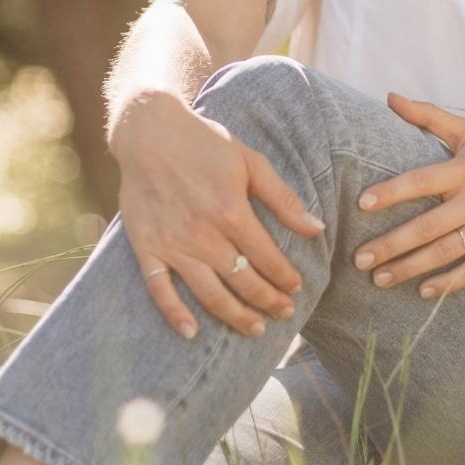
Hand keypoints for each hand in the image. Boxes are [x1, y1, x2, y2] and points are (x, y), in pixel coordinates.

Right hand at [112, 94, 325, 338]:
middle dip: (268, 301)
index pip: (267, 258)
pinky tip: (191, 333)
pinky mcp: (147, 248)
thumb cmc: (203, 143)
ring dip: (235, 316)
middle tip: (283, 314)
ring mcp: (173, 244)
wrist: (148, 131)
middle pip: (243, 281)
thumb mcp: (250, 162)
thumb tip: (317, 228)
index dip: (285, 277)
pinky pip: (159, 290)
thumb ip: (283, 199)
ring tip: (255, 329)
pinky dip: (174, 314)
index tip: (296, 288)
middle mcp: (202, 234)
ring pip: (209, 294)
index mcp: (231, 211)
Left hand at [352, 93, 464, 298]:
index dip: (392, 191)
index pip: (423, 179)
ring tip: (380, 278)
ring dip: (411, 267)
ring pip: (448, 251)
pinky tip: (423, 291)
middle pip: (429, 225)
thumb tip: (390, 97)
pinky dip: (449, 283)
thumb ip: (429, 116)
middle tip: (359, 259)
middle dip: (392, 244)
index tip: (362, 204)